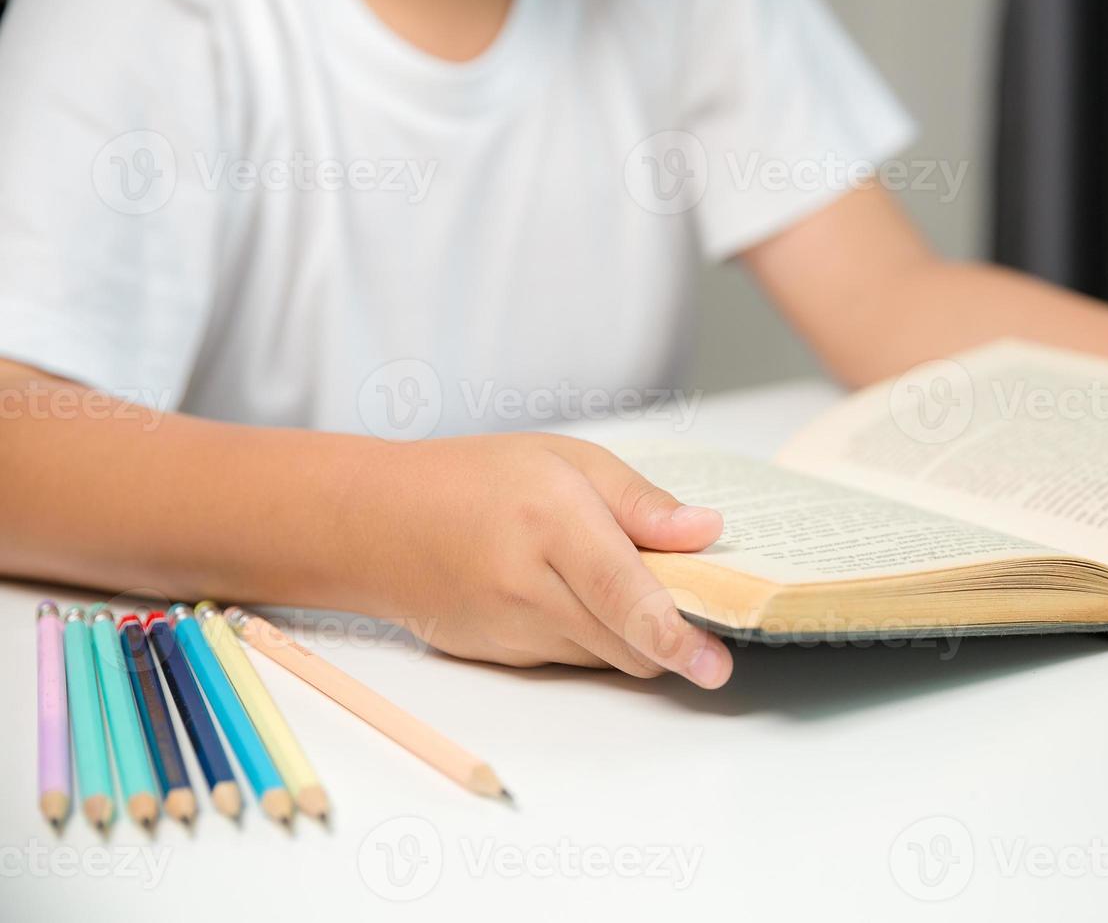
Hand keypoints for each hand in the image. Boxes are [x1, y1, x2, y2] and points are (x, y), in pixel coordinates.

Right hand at [339, 433, 732, 688]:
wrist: (376, 524)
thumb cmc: (476, 478)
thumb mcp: (566, 459)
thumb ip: (639, 502)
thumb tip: (706, 533)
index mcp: (552, 523)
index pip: (625, 595)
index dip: (675, 635)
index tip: (715, 664)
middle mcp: (529, 588)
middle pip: (626, 643)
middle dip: (673, 642)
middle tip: (702, 617)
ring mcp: (510, 632)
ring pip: (605, 657)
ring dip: (634, 638)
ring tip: (630, 588)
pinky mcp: (501, 657)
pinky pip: (572, 660)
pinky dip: (596, 640)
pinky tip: (578, 598)